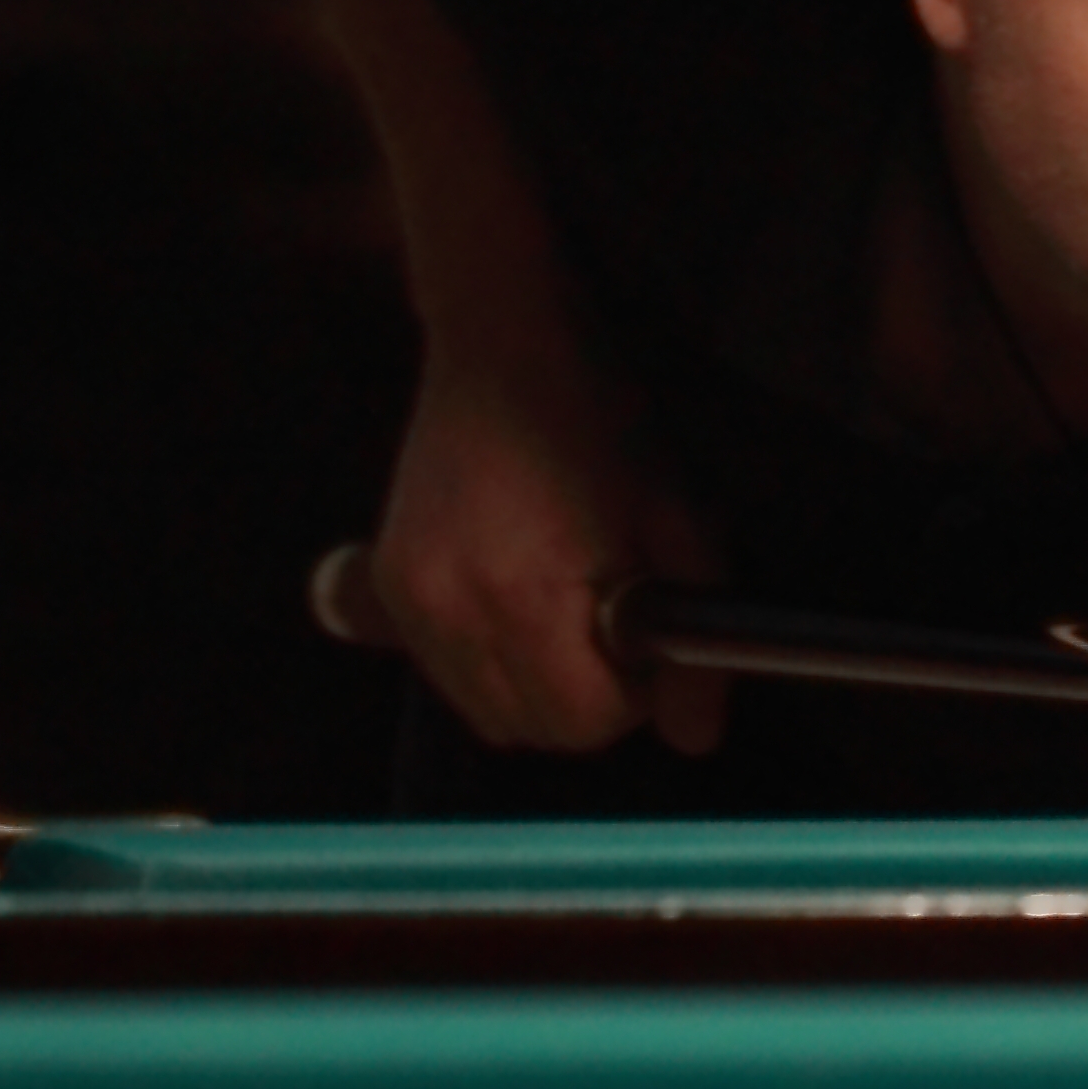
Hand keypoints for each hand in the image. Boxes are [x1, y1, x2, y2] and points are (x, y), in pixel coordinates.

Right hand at [349, 360, 728, 757]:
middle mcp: (450, 610)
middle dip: (589, 698)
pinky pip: (448, 674)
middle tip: (615, 619)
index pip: (584, 722)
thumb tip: (697, 742)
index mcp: (524, 596)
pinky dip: (492, 663)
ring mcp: (410, 601)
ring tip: (569, 605)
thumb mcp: (679, 521)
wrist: (504, 346)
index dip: (635, 693)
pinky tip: (523, 597)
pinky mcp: (390, 586)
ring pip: (489, 714)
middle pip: (535, 730)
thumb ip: (696, 640)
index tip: (648, 635)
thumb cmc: (603, 424)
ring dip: (539, 687)